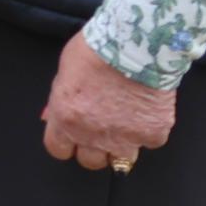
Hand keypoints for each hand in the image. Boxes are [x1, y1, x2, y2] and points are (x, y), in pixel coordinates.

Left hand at [39, 36, 174, 171]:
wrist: (135, 44)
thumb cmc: (97, 50)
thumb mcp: (65, 72)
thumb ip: (60, 100)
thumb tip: (52, 117)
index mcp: (66, 118)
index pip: (58, 149)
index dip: (66, 143)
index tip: (72, 137)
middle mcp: (93, 134)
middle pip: (90, 161)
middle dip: (94, 147)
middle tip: (101, 128)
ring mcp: (125, 139)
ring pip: (122, 159)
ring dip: (122, 143)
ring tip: (125, 119)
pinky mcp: (152, 135)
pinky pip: (149, 142)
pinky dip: (148, 129)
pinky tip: (146, 109)